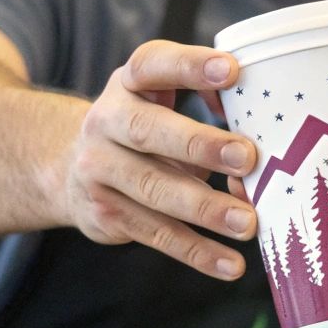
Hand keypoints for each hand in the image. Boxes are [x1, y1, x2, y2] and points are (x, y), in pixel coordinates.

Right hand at [64, 40, 258, 279]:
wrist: (70, 169)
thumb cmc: (144, 126)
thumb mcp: (160, 98)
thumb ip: (206, 100)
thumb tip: (256, 117)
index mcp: (127, 83)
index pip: (153, 65)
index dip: (190, 65)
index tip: (232, 69)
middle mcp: (105, 121)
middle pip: (148, 131)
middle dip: (199, 145)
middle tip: (246, 157)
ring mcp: (99, 171)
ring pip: (154, 190)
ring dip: (205, 209)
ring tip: (247, 222)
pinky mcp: (106, 214)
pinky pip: (156, 234)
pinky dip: (197, 251)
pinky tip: (231, 263)